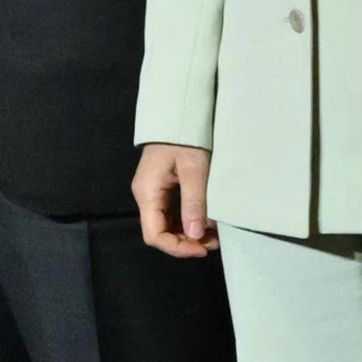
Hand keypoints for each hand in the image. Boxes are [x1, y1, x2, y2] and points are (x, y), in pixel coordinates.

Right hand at [132, 142, 215, 259]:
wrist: (178, 112)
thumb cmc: (184, 136)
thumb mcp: (194, 169)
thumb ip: (194, 202)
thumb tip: (195, 235)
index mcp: (148, 193)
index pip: (155, 235)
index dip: (177, 248)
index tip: (202, 249)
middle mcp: (146, 196)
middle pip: (161, 232)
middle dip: (187, 242)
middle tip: (214, 242)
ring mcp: (154, 192)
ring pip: (168, 224)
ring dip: (190, 233)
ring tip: (215, 234)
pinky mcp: (163, 187)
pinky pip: (173, 213)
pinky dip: (189, 220)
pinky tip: (207, 220)